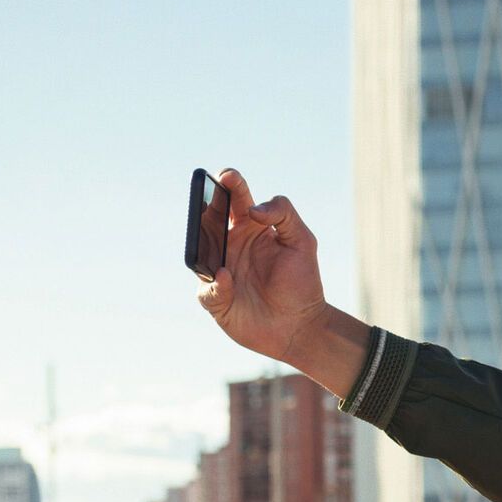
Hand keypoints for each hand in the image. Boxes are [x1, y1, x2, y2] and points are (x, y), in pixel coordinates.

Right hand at [196, 169, 327, 362]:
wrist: (301, 325)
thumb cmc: (302, 282)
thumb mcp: (303, 241)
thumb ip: (284, 214)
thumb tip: (255, 209)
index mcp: (251, 227)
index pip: (235, 198)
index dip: (229, 183)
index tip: (227, 176)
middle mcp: (230, 245)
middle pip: (209, 218)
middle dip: (204, 204)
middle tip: (205, 194)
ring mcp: (219, 270)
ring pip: (199, 250)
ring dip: (201, 241)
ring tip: (209, 233)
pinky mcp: (216, 298)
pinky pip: (207, 288)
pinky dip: (215, 284)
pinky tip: (227, 279)